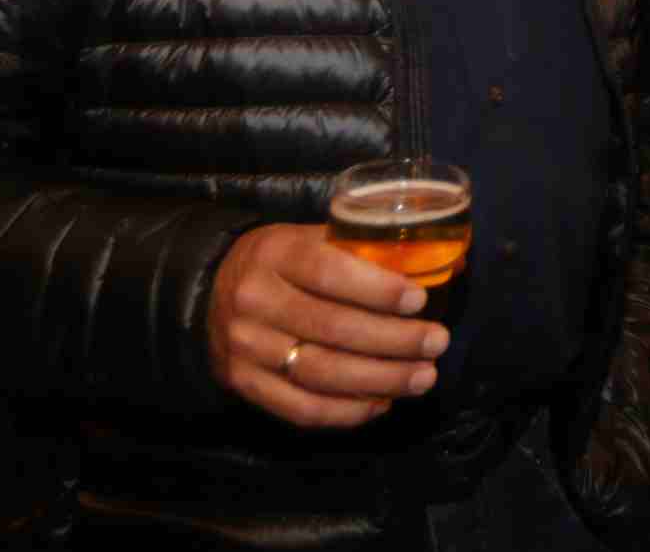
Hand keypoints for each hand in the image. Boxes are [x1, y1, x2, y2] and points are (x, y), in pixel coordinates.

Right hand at [206, 223, 448, 428]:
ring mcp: (245, 347)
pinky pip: (301, 408)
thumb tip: (434, 259)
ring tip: (423, 377)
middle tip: (438, 342)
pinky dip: (347, 411)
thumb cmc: (284, 262)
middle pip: (332, 328)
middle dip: (394, 340)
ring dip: (380, 381)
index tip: (421, 300)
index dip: (378, 290)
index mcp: (275, 253)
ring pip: (321, 373)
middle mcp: (255, 300)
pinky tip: (382, 403)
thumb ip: (358, 247)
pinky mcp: (243, 385)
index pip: (329, 272)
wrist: (211, 293)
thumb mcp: (309, 237)